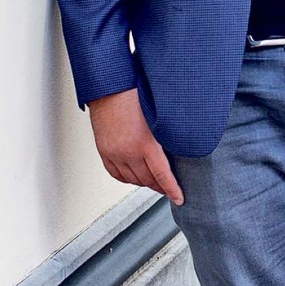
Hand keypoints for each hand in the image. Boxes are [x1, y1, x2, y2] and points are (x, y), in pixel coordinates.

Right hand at [88, 88, 183, 205]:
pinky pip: (116, 174)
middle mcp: (128, 153)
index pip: (162, 175)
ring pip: (132, 179)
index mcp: (145, 144)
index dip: (172, 190)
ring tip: (154, 181)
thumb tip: (179, 147)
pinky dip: (127, 178)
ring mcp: (114, 154)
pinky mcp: (104, 151)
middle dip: (160, 187)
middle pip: (147, 180)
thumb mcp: (157, 114)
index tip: (180, 199)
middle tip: (169, 188)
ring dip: (144, 182)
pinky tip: (134, 176)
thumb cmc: (133, 93)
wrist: (108, 86)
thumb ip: (167, 134)